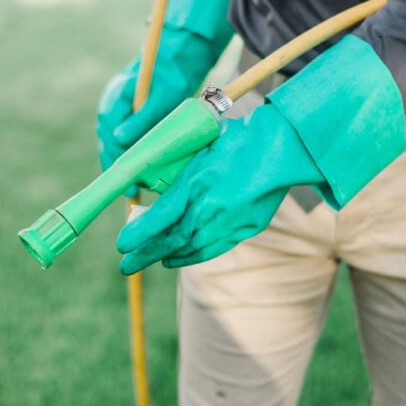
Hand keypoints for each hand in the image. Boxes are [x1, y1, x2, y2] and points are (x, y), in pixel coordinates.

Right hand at [95, 0, 236, 196]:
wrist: (179, 55)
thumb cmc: (173, 73)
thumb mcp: (163, 96)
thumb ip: (143, 117)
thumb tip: (120, 140)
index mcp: (115, 102)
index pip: (110, 139)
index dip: (118, 163)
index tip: (128, 184)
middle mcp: (112, 108)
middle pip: (110, 145)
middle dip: (120, 169)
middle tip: (133, 193)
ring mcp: (119, 112)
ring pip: (118, 145)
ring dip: (127, 165)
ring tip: (137, 189)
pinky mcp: (130, 117)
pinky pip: (127, 141)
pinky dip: (134, 156)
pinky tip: (142, 173)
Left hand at [116, 103, 324, 272]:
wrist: (283, 148)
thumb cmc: (240, 140)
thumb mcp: (202, 147)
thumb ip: (180, 171)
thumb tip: (152, 186)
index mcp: (198, 182)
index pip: (162, 216)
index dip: (140, 233)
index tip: (122, 244)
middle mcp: (211, 206)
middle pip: (173, 239)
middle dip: (146, 254)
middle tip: (125, 266)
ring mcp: (229, 221)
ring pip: (191, 247)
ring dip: (167, 256)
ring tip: (149, 261)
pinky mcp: (244, 229)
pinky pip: (212, 249)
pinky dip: (191, 257)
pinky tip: (175, 259)